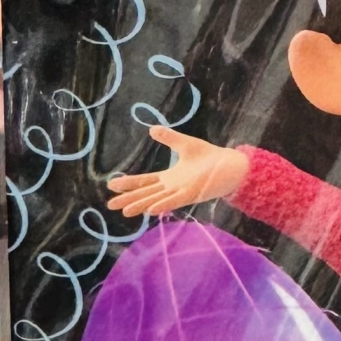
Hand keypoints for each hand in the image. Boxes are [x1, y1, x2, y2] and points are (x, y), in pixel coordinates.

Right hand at [107, 124, 248, 216]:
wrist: (231, 165)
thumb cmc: (210, 157)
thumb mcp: (185, 144)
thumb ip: (169, 138)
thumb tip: (152, 128)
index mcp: (169, 178)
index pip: (145, 181)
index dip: (129, 183)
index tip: (111, 185)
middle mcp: (172, 188)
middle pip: (146, 194)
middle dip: (129, 199)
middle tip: (110, 205)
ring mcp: (181, 192)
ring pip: (156, 200)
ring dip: (141, 205)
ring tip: (125, 211)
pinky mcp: (192, 194)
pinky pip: (174, 201)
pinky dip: (163, 204)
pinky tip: (150, 209)